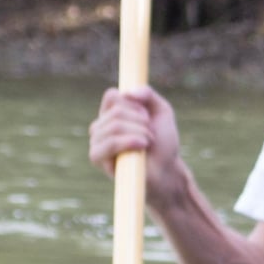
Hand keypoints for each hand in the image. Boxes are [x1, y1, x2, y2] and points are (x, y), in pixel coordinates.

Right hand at [89, 86, 188, 203]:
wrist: (166, 171)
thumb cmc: (163, 143)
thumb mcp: (162, 112)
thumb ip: (148, 94)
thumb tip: (128, 92)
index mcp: (112, 113)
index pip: (111, 96)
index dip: (132, 103)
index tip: (147, 115)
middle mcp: (101, 125)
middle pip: (115, 110)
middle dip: (140, 121)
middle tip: (151, 134)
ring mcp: (97, 141)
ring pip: (113, 125)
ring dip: (139, 132)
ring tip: (148, 142)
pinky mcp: (97, 157)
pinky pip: (108, 142)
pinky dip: (128, 141)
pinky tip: (141, 146)